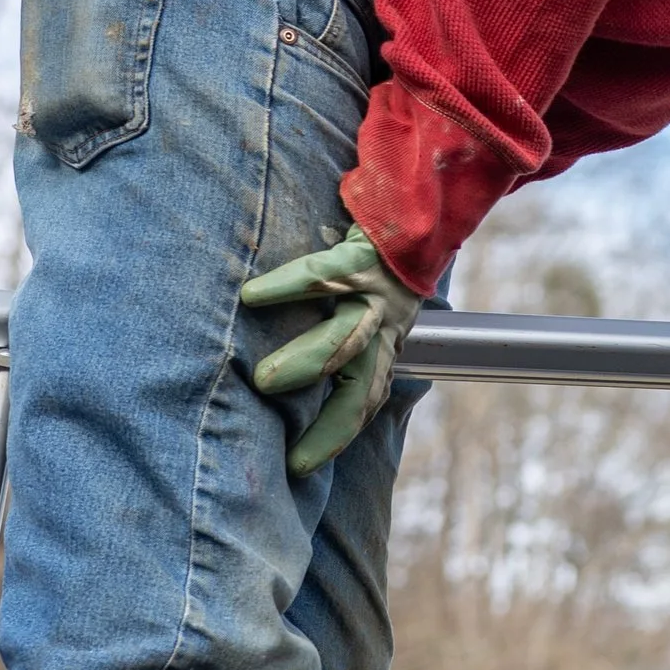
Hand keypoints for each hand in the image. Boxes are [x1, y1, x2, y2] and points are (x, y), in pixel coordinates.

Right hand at [240, 223, 424, 473]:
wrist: (416, 201)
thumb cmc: (376, 257)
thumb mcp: (368, 304)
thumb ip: (336, 335)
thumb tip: (276, 370)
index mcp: (385, 342)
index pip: (366, 400)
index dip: (337, 435)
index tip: (302, 467)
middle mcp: (386, 326)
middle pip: (364, 388)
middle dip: (332, 427)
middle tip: (295, 460)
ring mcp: (376, 292)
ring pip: (347, 338)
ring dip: (309, 363)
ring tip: (265, 384)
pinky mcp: (364, 255)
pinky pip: (326, 273)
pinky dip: (290, 286)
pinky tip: (252, 298)